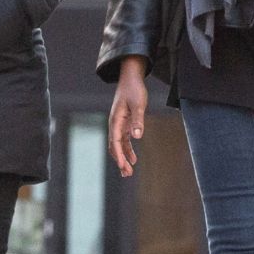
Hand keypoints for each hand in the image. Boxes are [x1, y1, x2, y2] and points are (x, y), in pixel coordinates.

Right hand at [108, 59, 149, 176]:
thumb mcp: (138, 104)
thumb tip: (137, 136)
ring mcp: (119, 124)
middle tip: (126, 174)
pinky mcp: (125, 123)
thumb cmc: (134, 90)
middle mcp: (115, 123)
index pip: (116, 141)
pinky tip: (133, 159)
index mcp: (115, 120)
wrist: (131, 78)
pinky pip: (124, 140)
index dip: (119, 155)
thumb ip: (138, 120)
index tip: (123, 166)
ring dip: (123, 158)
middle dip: (120, 160)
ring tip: (128, 172)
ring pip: (119, 145)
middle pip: (115, 146)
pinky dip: (128, 150)